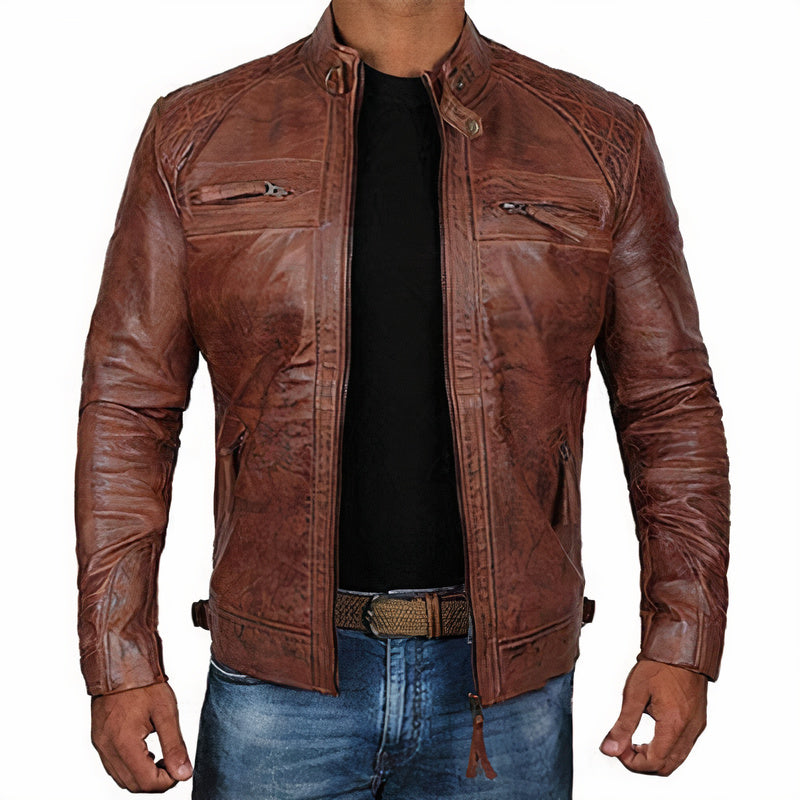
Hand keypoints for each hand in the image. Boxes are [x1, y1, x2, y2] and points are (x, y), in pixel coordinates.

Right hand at [91, 682, 192, 792]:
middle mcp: (107, 748)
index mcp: (123, 742)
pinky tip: (146, 752)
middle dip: (156, 781)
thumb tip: (184, 773)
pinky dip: (131, 766)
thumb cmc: (144, 683)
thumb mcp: (166, 712)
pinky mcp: (98, 739)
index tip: (180, 769)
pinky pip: (113, 765)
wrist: (120, 661)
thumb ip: (175, 745)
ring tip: (161, 757)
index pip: (146, 782)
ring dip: (143, 776)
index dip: (167, 781)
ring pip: (121, 778)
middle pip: (132, 785)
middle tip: (173, 764)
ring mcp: (100, 744)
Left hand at [600, 659, 706, 775]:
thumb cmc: (659, 665)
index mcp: (673, 725)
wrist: (681, 648)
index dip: (632, 762)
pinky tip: (652, 735)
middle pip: (667, 767)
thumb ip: (623, 725)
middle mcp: (689, 730)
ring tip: (636, 742)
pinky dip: (666, 749)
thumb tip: (610, 748)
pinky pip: (683, 747)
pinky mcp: (698, 721)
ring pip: (677, 759)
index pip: (653, 762)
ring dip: (655, 757)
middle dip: (643, 763)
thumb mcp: (634, 694)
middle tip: (625, 748)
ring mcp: (696, 727)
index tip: (618, 749)